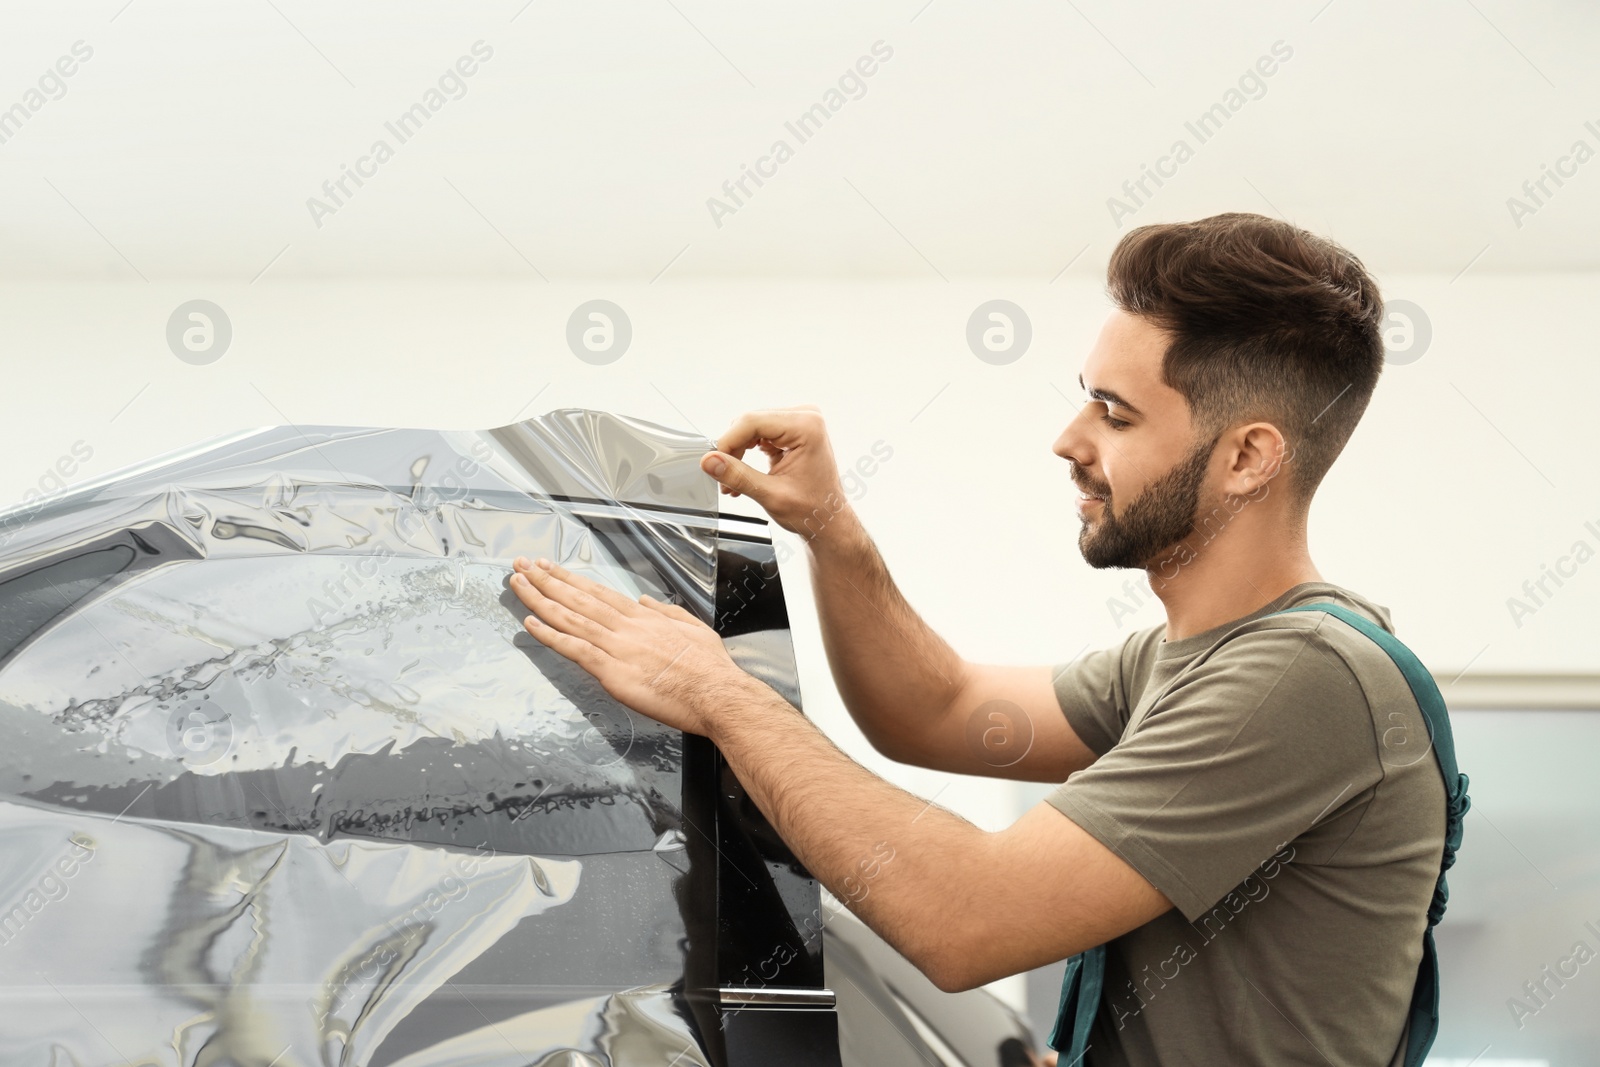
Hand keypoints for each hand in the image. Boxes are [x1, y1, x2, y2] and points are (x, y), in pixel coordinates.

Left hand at [507, 556, 747, 735]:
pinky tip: (531, 623)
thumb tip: (648, 602)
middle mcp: (627, 627)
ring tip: (518, 585)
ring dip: (540, 599)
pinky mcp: (613, 672)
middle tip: (522, 566)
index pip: (599, 593)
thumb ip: (667, 613)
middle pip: (578, 599)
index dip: (571, 579)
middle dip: (547, 580)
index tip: (550, 567)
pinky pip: (575, 649)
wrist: (717, 694)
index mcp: (644, 617)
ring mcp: (618, 648)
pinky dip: (551, 635)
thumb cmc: (710, 668)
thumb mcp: (693, 628)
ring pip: (571, 618)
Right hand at [701, 406, 854, 543]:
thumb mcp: (771, 494)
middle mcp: (806, 418)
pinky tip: (743, 474)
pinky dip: (747, 453)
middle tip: (725, 479)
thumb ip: (737, 475)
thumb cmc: (813, 510)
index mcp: (806, 427)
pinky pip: (759, 434)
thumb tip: (709, 461)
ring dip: (738, 454)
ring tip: (733, 481)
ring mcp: (800, 423)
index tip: (713, 463)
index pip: (751, 421)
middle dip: (732, 451)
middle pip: (750, 423)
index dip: (727, 442)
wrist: (829, 521)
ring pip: (751, 428)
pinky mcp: (793, 431)